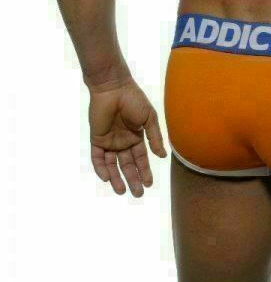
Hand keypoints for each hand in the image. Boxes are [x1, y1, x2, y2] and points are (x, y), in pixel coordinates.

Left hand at [88, 79, 166, 196]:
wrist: (114, 88)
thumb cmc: (134, 100)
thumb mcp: (149, 119)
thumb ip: (155, 137)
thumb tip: (163, 156)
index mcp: (136, 136)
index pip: (141, 158)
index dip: (145, 170)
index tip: (149, 183)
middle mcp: (123, 141)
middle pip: (127, 165)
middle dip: (133, 179)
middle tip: (138, 193)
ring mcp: (109, 141)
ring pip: (112, 165)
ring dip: (117, 178)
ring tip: (123, 191)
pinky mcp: (97, 138)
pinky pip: (97, 157)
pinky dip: (101, 168)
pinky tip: (107, 178)